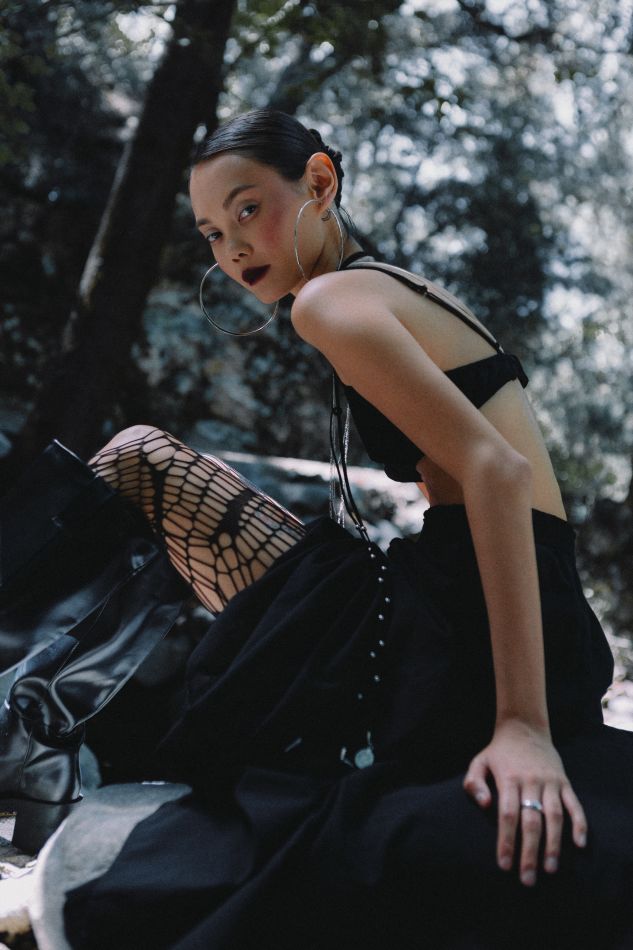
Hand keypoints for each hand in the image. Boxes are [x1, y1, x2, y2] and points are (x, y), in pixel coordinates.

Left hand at [463, 719, 586, 885]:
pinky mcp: (564, 782)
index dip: (506, 841)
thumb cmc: (499, 752)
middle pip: (531, 821)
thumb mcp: (479, 762)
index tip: (504, 865)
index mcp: (509, 778)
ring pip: (555, 816)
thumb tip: (483, 805)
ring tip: (550, 868)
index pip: (507, 815)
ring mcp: (550, 782)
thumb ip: (473, 783)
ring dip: (554, 844)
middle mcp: (531, 781)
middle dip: (529, 852)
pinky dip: (580, 824)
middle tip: (527, 879)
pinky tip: (579, 844)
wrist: (524, 728)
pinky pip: (574, 805)